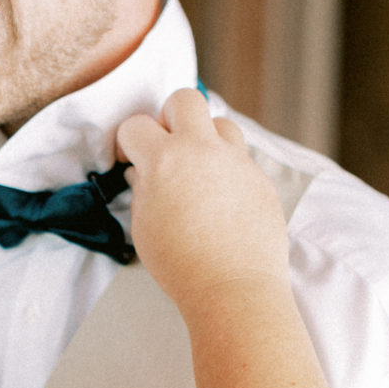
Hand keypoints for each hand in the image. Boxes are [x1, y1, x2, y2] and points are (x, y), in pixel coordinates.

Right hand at [117, 90, 289, 318]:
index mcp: (165, 159)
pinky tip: (221, 199)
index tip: (130, 156)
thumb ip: (143, 188)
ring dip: (205, 138)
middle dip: (169, 117)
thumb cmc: (182, 265)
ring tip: (198, 170)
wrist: (233, 287)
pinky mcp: (260, 178)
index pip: (137, 125)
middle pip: (185, 100)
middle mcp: (202, 150)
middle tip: (166, 147)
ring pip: (221, 124)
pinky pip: (241, 158)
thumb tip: (144, 172)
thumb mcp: (144, 225)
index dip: (128, 141)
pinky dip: (227, 169)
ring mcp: (237, 162)